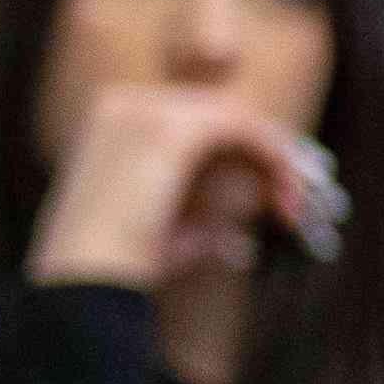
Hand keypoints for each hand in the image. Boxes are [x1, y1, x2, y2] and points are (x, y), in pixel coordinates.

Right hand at [26, 82, 341, 292]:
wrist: (84, 277)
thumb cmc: (115, 268)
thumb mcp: (163, 241)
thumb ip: (200, 233)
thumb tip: (239, 245)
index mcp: (111, 125)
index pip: (195, 121)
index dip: (242, 152)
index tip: (277, 195)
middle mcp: (124, 106)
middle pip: (218, 112)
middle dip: (265, 153)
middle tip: (299, 198)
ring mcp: (144, 112)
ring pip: (234, 117)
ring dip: (275, 157)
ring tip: (297, 204)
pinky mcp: (169, 128)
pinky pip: (240, 127)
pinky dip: (272, 156)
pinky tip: (288, 196)